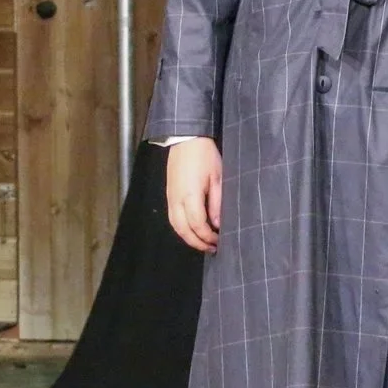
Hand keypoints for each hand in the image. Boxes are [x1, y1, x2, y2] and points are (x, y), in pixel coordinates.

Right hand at [166, 138, 222, 253]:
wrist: (186, 139)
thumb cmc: (204, 155)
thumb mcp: (218, 177)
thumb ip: (217, 203)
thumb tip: (217, 224)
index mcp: (190, 196)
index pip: (197, 225)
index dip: (208, 237)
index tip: (219, 242)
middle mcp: (176, 200)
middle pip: (183, 231)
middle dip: (197, 243)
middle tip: (211, 248)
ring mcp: (170, 197)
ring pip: (175, 226)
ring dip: (188, 238)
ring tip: (203, 242)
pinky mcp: (169, 194)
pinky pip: (173, 218)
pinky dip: (182, 229)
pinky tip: (192, 230)